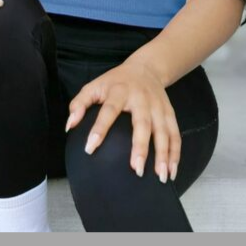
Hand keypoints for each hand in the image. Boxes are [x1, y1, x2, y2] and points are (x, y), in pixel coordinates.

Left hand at [65, 59, 181, 181]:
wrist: (146, 69)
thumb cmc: (115, 82)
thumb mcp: (94, 86)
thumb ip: (79, 104)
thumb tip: (70, 125)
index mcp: (120, 91)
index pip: (109, 110)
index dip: (99, 129)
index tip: (90, 148)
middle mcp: (142, 99)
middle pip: (143, 123)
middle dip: (141, 147)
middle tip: (136, 169)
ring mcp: (158, 106)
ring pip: (164, 131)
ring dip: (164, 154)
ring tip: (160, 176)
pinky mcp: (170, 113)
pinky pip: (175, 134)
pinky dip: (175, 153)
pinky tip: (171, 171)